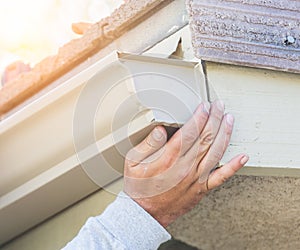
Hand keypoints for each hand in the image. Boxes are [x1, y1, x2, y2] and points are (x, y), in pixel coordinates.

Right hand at [124, 101, 248, 226]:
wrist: (145, 213)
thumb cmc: (139, 186)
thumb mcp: (133, 162)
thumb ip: (148, 144)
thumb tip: (161, 130)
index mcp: (169, 158)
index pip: (190, 131)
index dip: (200, 116)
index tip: (204, 106)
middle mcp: (186, 167)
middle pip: (206, 138)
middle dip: (214, 118)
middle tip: (219, 106)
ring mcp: (196, 178)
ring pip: (216, 152)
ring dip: (225, 134)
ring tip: (229, 119)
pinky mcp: (201, 188)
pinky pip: (221, 177)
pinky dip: (233, 166)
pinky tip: (243, 157)